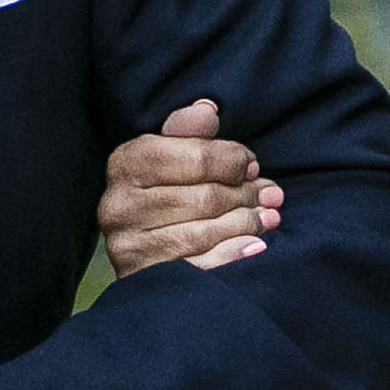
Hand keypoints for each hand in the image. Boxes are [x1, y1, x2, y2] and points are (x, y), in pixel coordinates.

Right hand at [97, 99, 281, 277]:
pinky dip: (234, 255)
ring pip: (206, 231)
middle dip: (246, 195)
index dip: (234, 161)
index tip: (253, 166)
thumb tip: (208, 111)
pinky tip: (255, 246)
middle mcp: (118, 204)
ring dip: (247, 223)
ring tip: (269, 217)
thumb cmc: (164, 193)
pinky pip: (201, 265)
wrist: (141, 250)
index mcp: (126, 163)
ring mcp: (128, 245)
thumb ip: (187, 133)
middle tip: (271, 195)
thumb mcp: (169, 155)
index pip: (197, 156)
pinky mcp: (143, 278)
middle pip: (206, 197)